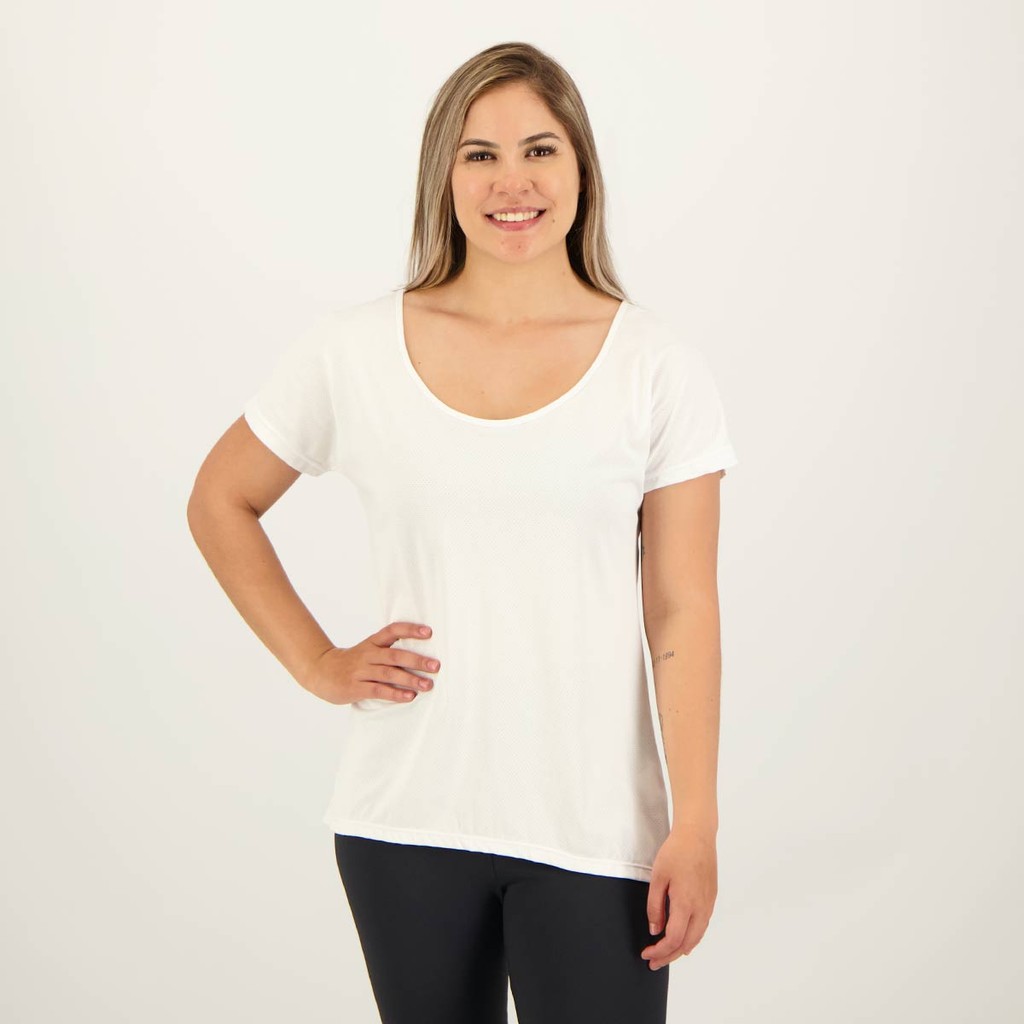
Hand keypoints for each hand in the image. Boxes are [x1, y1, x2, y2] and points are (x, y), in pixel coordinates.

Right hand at [301, 621, 439, 705]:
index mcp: (372, 642)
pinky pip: (378, 690)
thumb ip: (388, 652)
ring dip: (410, 679)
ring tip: (428, 685)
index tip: (429, 632)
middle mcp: (368, 654)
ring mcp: (361, 671)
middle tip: (436, 666)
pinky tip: (409, 696)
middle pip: (395, 655)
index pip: (393, 630)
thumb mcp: (368, 650)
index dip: (410, 630)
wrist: (320, 671)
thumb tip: (421, 657)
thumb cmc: (352, 662)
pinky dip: (395, 694)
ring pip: (389, 674)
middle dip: (417, 660)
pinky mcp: (355, 687)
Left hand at [641, 826, 717, 969]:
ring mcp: (708, 904)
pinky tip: (682, 938)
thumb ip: (655, 906)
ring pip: (697, 937)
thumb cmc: (676, 851)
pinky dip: (691, 938)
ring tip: (665, 953)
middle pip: (686, 944)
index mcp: (686, 903)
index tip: (646, 954)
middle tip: (654, 961)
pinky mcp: (711, 898)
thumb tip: (655, 929)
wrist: (698, 835)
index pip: (673, 939)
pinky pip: (702, 926)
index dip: (659, 951)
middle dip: (669, 956)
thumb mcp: (657, 877)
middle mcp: (701, 908)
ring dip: (681, 949)